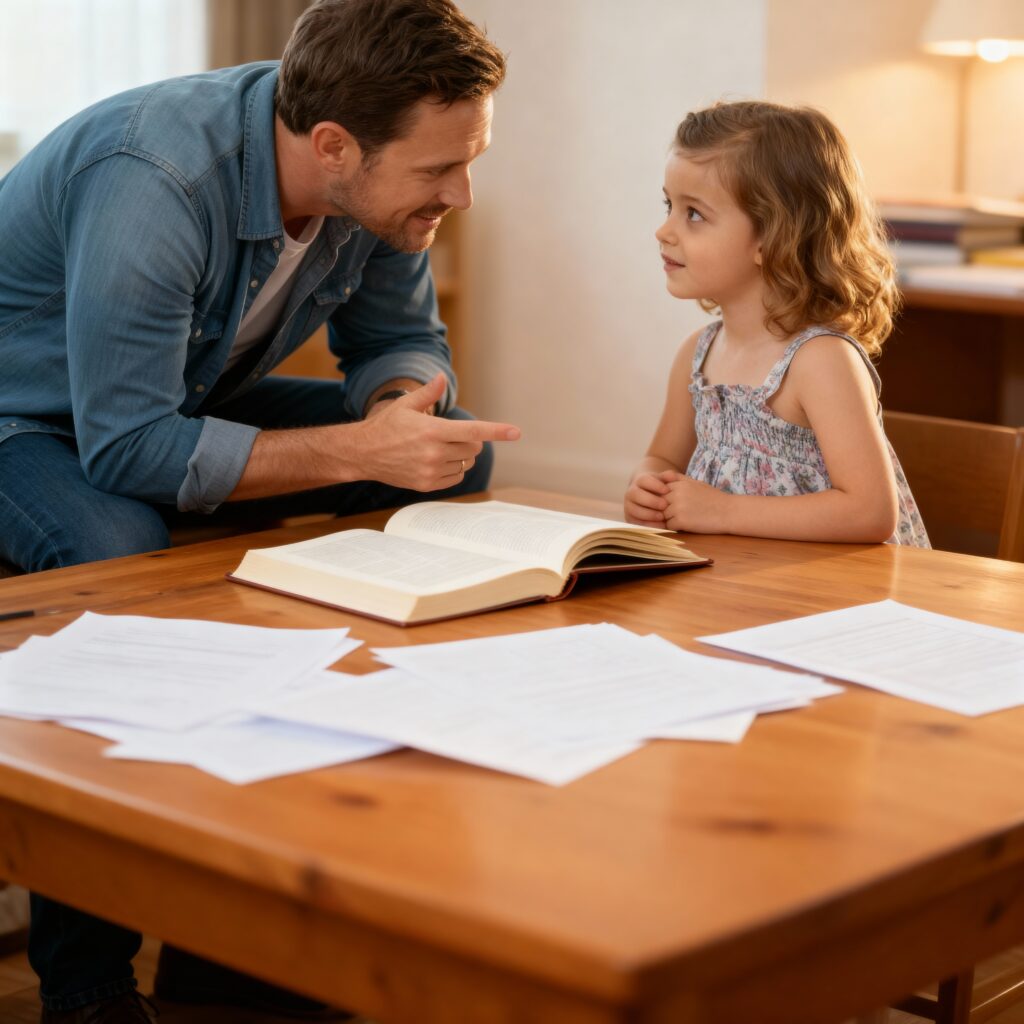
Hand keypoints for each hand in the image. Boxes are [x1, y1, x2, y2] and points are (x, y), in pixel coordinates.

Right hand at [352, 373, 519, 490]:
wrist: (363, 454)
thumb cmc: (386, 426)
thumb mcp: (405, 405)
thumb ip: (428, 393)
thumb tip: (441, 377)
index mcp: (432, 430)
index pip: (473, 431)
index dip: (497, 431)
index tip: (516, 432)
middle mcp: (434, 452)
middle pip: (473, 449)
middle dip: (469, 441)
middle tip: (450, 435)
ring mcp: (431, 471)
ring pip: (465, 464)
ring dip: (461, 456)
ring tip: (438, 448)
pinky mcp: (427, 485)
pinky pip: (456, 478)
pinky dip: (453, 470)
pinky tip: (436, 462)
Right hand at [624, 471, 672, 525]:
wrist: (648, 495)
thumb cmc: (659, 488)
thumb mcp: (663, 480)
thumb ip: (668, 477)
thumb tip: (672, 476)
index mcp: (639, 481)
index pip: (644, 480)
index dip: (655, 485)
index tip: (667, 490)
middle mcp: (630, 493)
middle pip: (636, 495)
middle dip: (651, 501)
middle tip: (665, 505)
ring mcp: (628, 506)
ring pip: (634, 510)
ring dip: (648, 514)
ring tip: (662, 517)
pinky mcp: (629, 518)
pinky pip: (636, 523)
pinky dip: (647, 525)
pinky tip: (659, 526)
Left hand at [663, 474, 729, 533]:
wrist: (730, 511)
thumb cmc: (713, 498)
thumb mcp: (696, 483)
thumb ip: (679, 480)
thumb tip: (662, 481)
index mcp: (679, 484)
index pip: (660, 491)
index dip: (665, 500)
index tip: (673, 504)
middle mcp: (676, 494)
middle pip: (659, 504)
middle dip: (665, 510)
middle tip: (680, 513)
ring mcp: (678, 507)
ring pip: (662, 516)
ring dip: (670, 520)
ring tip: (686, 518)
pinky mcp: (681, 520)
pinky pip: (668, 526)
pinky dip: (676, 528)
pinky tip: (688, 525)